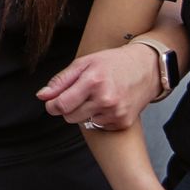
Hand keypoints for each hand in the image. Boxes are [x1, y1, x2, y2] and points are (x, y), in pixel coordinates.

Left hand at [37, 39, 161, 130]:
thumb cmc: (113, 63)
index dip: (52, 105)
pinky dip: (99, 117)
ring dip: (85, 112)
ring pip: (84, 123)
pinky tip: (108, 104)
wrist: (147, 68)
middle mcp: (105, 99)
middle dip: (69, 107)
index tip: (53, 102)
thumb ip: (61, 80)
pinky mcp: (123, 123)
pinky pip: (99, 126)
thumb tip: (42, 96)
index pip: (61, 105)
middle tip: (81, 94)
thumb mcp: (84, 63)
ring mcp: (115, 113)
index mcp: (93, 81)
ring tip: (98, 96)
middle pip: (69, 117)